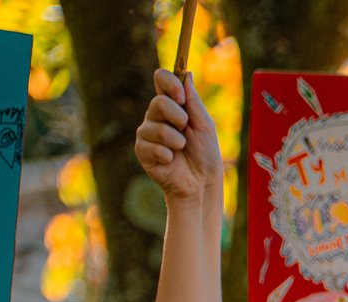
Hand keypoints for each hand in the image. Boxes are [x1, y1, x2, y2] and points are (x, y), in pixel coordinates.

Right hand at [133, 66, 221, 205]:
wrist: (201, 183)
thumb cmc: (205, 154)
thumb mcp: (204, 125)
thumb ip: (193, 101)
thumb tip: (186, 73)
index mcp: (172, 105)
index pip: (161, 79)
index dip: (169, 83)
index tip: (181, 96)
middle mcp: (156, 116)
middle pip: (158, 103)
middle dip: (177, 117)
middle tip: (186, 129)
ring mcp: (147, 133)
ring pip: (156, 127)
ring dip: (175, 140)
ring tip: (181, 150)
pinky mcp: (142, 151)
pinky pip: (152, 146)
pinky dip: (167, 155)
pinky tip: (171, 161)